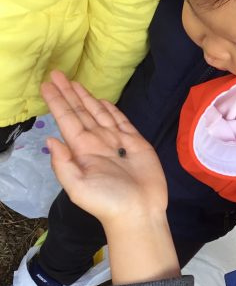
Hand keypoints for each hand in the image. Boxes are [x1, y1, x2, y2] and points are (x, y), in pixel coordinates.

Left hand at [41, 71, 166, 225]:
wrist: (139, 212)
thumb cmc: (107, 202)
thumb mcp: (78, 187)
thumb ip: (63, 164)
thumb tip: (50, 139)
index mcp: (82, 150)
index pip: (67, 120)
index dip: (57, 102)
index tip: (46, 84)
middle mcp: (97, 142)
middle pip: (80, 112)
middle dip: (68, 94)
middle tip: (56, 74)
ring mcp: (117, 141)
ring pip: (99, 113)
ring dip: (87, 97)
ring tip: (75, 82)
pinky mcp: (136, 142)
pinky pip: (121, 121)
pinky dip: (111, 109)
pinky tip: (102, 100)